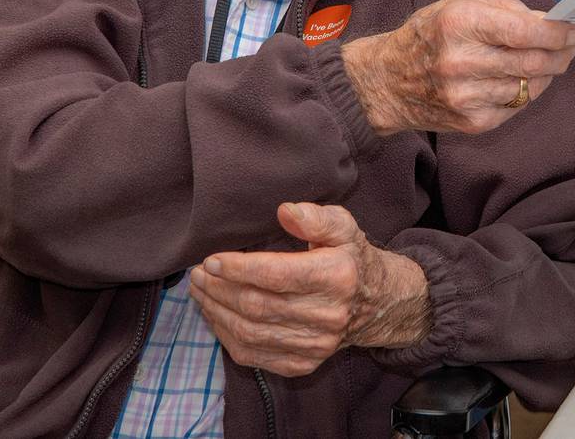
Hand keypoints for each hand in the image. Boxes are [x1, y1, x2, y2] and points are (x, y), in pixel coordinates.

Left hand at [189, 202, 430, 377]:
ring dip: (216, 312)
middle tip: (198, 274)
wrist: (376, 304)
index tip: (211, 260)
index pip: (276, 275)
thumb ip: (316, 217)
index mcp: (337, 278)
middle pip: (257, 306)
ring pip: (250, 333)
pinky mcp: (303, 363)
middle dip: (219, 290)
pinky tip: (216, 315)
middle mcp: (328, 316)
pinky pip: (253, 355)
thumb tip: (285, 211)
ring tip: (200, 292)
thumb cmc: (351, 259)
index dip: (238, 269)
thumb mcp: (344, 227)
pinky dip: (226, 336)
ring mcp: (316, 345)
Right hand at [341, 0, 574, 135]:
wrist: (386, 82)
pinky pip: (516, 106)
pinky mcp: (471, 122)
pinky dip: (525, 92)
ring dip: (545, 74)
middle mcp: (462, 62)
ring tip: (545, 62)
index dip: (557, 33)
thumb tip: (547, 21)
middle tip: (568, 48)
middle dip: (559, 54)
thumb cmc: (429, 34)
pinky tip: (519, 80)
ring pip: (529, 86)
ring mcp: (466, 96)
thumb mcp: (459, 3)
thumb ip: (506, 8)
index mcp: (460, 24)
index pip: (524, 32)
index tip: (572, 31)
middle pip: (533, 62)